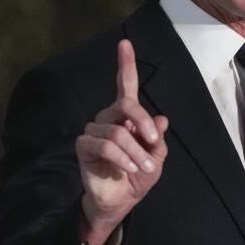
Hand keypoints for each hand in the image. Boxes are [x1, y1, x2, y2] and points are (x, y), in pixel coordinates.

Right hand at [75, 39, 168, 244]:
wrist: (121, 200)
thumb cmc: (138, 176)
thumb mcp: (156, 157)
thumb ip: (156, 138)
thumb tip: (161, 118)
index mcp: (127, 116)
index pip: (125, 86)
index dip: (125, 64)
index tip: (125, 43)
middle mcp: (108, 118)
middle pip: (126, 106)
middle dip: (142, 122)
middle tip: (152, 139)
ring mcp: (94, 130)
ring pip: (118, 132)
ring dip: (135, 151)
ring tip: (144, 167)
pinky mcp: (84, 146)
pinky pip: (104, 145)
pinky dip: (121, 157)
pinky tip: (129, 167)